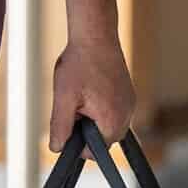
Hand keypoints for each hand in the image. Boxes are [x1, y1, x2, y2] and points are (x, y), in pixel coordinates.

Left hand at [48, 35, 136, 153]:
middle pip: (100, 138)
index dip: (76, 140)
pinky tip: (88, 86)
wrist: (96, 35)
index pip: (94, 151)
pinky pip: (111, 110)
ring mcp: (130, 105)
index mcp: (113, 122)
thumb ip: (61, 126)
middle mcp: (127, 116)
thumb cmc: (79, 65)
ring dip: (90, 114)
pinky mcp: (128, 95)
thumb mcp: (64, 97)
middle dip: (83, 126)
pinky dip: (98, 103)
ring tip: (80, 91)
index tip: (67, 121)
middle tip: (72, 102)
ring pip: (105, 123)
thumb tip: (57, 148)